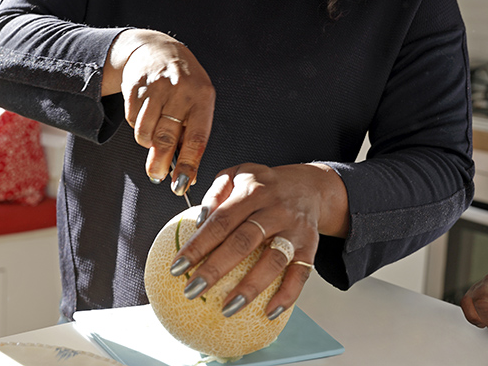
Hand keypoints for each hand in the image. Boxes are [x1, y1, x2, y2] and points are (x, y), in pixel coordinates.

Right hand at [102, 29, 214, 192]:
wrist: (156, 49)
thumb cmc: (183, 84)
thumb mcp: (197, 103)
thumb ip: (192, 136)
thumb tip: (187, 176)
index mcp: (202, 97)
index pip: (196, 138)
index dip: (188, 164)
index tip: (182, 184)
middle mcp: (180, 90)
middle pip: (165, 138)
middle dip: (159, 163)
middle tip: (156, 175)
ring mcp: (156, 87)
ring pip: (144, 132)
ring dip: (146, 141)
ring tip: (152, 135)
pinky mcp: (135, 86)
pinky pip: (131, 120)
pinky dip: (136, 125)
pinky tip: (144, 114)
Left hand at [169, 163, 348, 318]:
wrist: (310, 187)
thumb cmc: (263, 186)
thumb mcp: (237, 175)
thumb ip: (216, 193)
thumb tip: (198, 222)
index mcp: (252, 191)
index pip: (220, 221)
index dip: (198, 244)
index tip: (176, 267)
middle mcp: (274, 210)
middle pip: (243, 242)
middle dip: (215, 269)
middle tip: (192, 291)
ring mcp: (294, 230)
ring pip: (272, 261)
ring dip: (249, 288)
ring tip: (227, 309)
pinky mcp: (310, 247)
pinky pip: (300, 274)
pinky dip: (287, 295)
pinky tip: (268, 313)